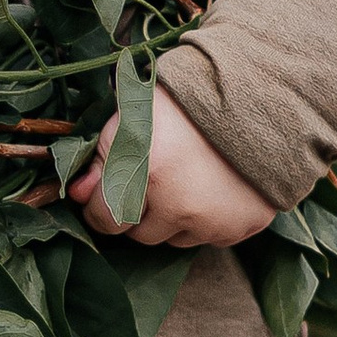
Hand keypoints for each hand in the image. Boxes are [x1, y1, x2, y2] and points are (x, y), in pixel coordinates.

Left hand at [71, 88, 277, 246]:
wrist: (257, 97)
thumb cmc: (185, 103)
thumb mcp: (131, 119)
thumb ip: (102, 159)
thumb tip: (79, 196)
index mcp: (144, 174)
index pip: (105, 219)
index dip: (100, 207)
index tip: (104, 196)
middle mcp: (177, 206)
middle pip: (139, 234)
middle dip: (139, 212)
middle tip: (152, 179)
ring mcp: (212, 221)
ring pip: (176, 239)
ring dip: (174, 218)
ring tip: (187, 178)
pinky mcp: (242, 227)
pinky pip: (211, 238)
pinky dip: (207, 220)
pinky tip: (213, 186)